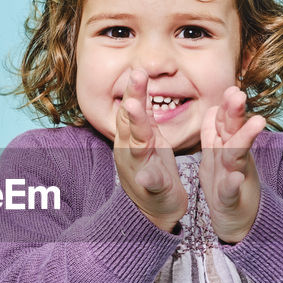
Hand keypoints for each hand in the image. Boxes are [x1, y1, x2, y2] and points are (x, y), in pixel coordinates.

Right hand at [114, 68, 187, 233]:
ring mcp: (138, 170)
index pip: (131, 109)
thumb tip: (137, 84)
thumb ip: (142, 115)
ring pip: (135, 147)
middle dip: (132, 101)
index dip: (134, 90)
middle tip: (136, 78)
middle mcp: (130, 151)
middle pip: (130, 122)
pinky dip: (150, 179)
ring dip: (135, 128)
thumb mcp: (146, 138)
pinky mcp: (152, 190)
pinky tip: (149, 176)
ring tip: (134, 110)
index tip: (138, 70)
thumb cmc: (151, 170)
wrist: (152, 212)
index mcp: (133, 137)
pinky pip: (150, 183)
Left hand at [199, 85, 264, 243]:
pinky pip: (230, 192)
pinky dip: (232, 184)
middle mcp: (233, 159)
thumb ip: (216, 132)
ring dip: (244, 139)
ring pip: (237, 156)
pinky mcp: (230, 201)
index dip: (228, 106)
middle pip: (234, 132)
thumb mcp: (218, 156)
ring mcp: (234, 179)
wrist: (238, 222)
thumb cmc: (227, 186)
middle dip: (236, 113)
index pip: (226, 123)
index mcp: (226, 148)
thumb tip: (216, 107)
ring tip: (257, 123)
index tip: (231, 88)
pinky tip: (235, 178)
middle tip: (239, 94)